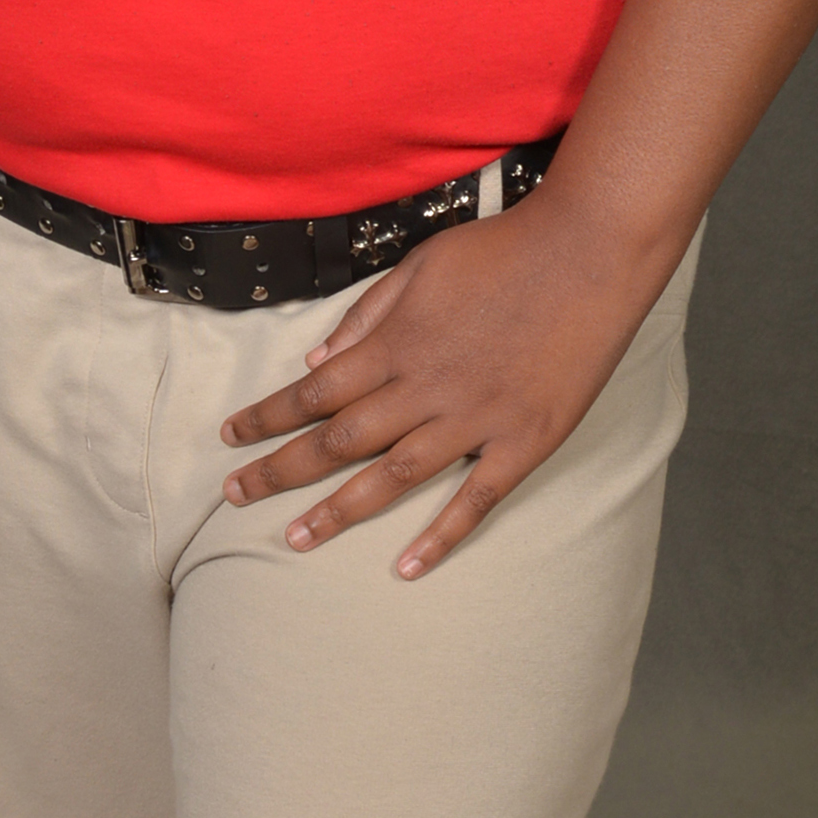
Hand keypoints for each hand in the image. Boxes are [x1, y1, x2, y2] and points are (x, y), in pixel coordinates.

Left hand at [218, 191, 673, 576]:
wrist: (588, 251)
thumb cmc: (503, 250)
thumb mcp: (421, 263)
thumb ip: (368, 313)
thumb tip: (318, 357)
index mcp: (397, 343)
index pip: (314, 390)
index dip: (267, 416)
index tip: (230, 437)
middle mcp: (426, 387)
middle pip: (339, 440)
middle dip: (279, 469)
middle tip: (234, 497)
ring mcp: (476, 419)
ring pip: (392, 477)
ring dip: (338, 510)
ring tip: (294, 539)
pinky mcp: (524, 440)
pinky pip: (476, 499)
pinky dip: (441, 536)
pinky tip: (407, 568)